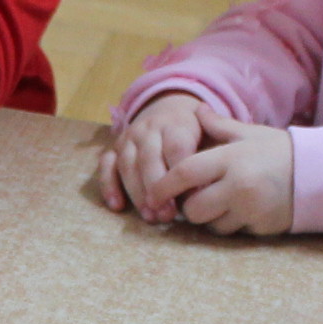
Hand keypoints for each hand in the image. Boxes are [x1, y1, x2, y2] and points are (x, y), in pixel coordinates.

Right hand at [97, 94, 210, 219]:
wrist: (170, 106)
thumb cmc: (197, 130)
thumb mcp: (212, 131)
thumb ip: (215, 149)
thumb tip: (216, 178)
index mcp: (176, 123)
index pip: (176, 147)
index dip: (181, 174)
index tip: (191, 198)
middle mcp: (149, 128)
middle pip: (149, 158)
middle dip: (157, 188)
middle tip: (167, 215)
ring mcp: (129, 138)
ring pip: (128, 164)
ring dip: (137, 193)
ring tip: (150, 217)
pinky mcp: (114, 149)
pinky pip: (106, 166)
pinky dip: (108, 185)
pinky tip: (117, 206)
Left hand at [146, 113, 295, 234]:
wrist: (319, 174)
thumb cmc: (279, 151)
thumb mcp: (249, 133)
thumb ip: (218, 125)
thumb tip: (195, 110)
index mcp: (231, 158)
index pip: (185, 173)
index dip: (163, 185)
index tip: (153, 192)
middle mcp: (238, 186)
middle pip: (192, 209)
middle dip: (187, 206)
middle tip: (193, 197)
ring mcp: (250, 209)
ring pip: (210, 225)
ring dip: (208, 217)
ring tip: (218, 202)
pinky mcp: (259, 227)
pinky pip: (231, 232)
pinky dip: (229, 224)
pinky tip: (238, 210)